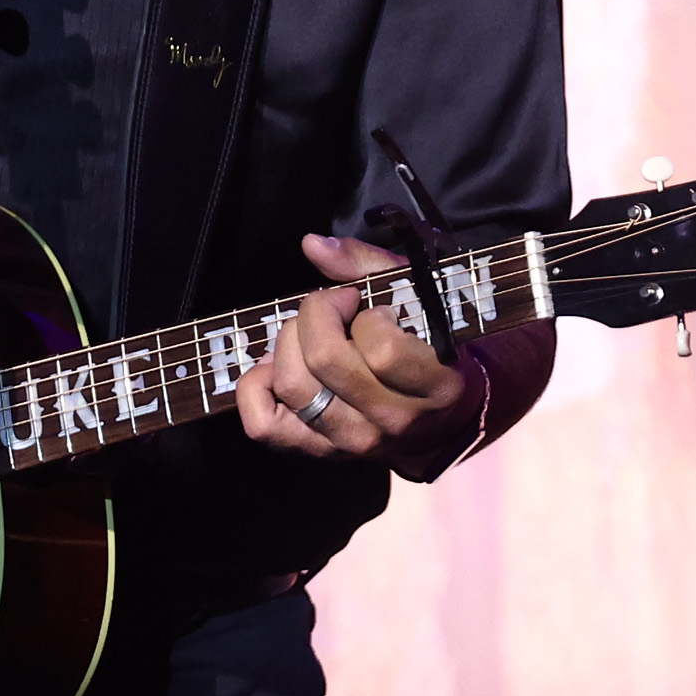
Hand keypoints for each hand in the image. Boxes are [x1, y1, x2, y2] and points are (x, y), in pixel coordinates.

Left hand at [233, 233, 474, 468]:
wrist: (439, 420)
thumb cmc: (427, 346)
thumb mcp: (417, 298)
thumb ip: (369, 265)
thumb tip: (312, 245)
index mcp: (434, 386)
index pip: (383, 351)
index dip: (368, 316)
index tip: (373, 309)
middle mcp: (391, 423)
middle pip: (325, 360)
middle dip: (317, 314)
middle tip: (332, 307)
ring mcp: (352, 443)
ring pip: (293, 385)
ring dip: (288, 343)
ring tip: (306, 335)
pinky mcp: (316, 451)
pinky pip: (263, 425)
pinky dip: (257, 387)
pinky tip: (277, 366)